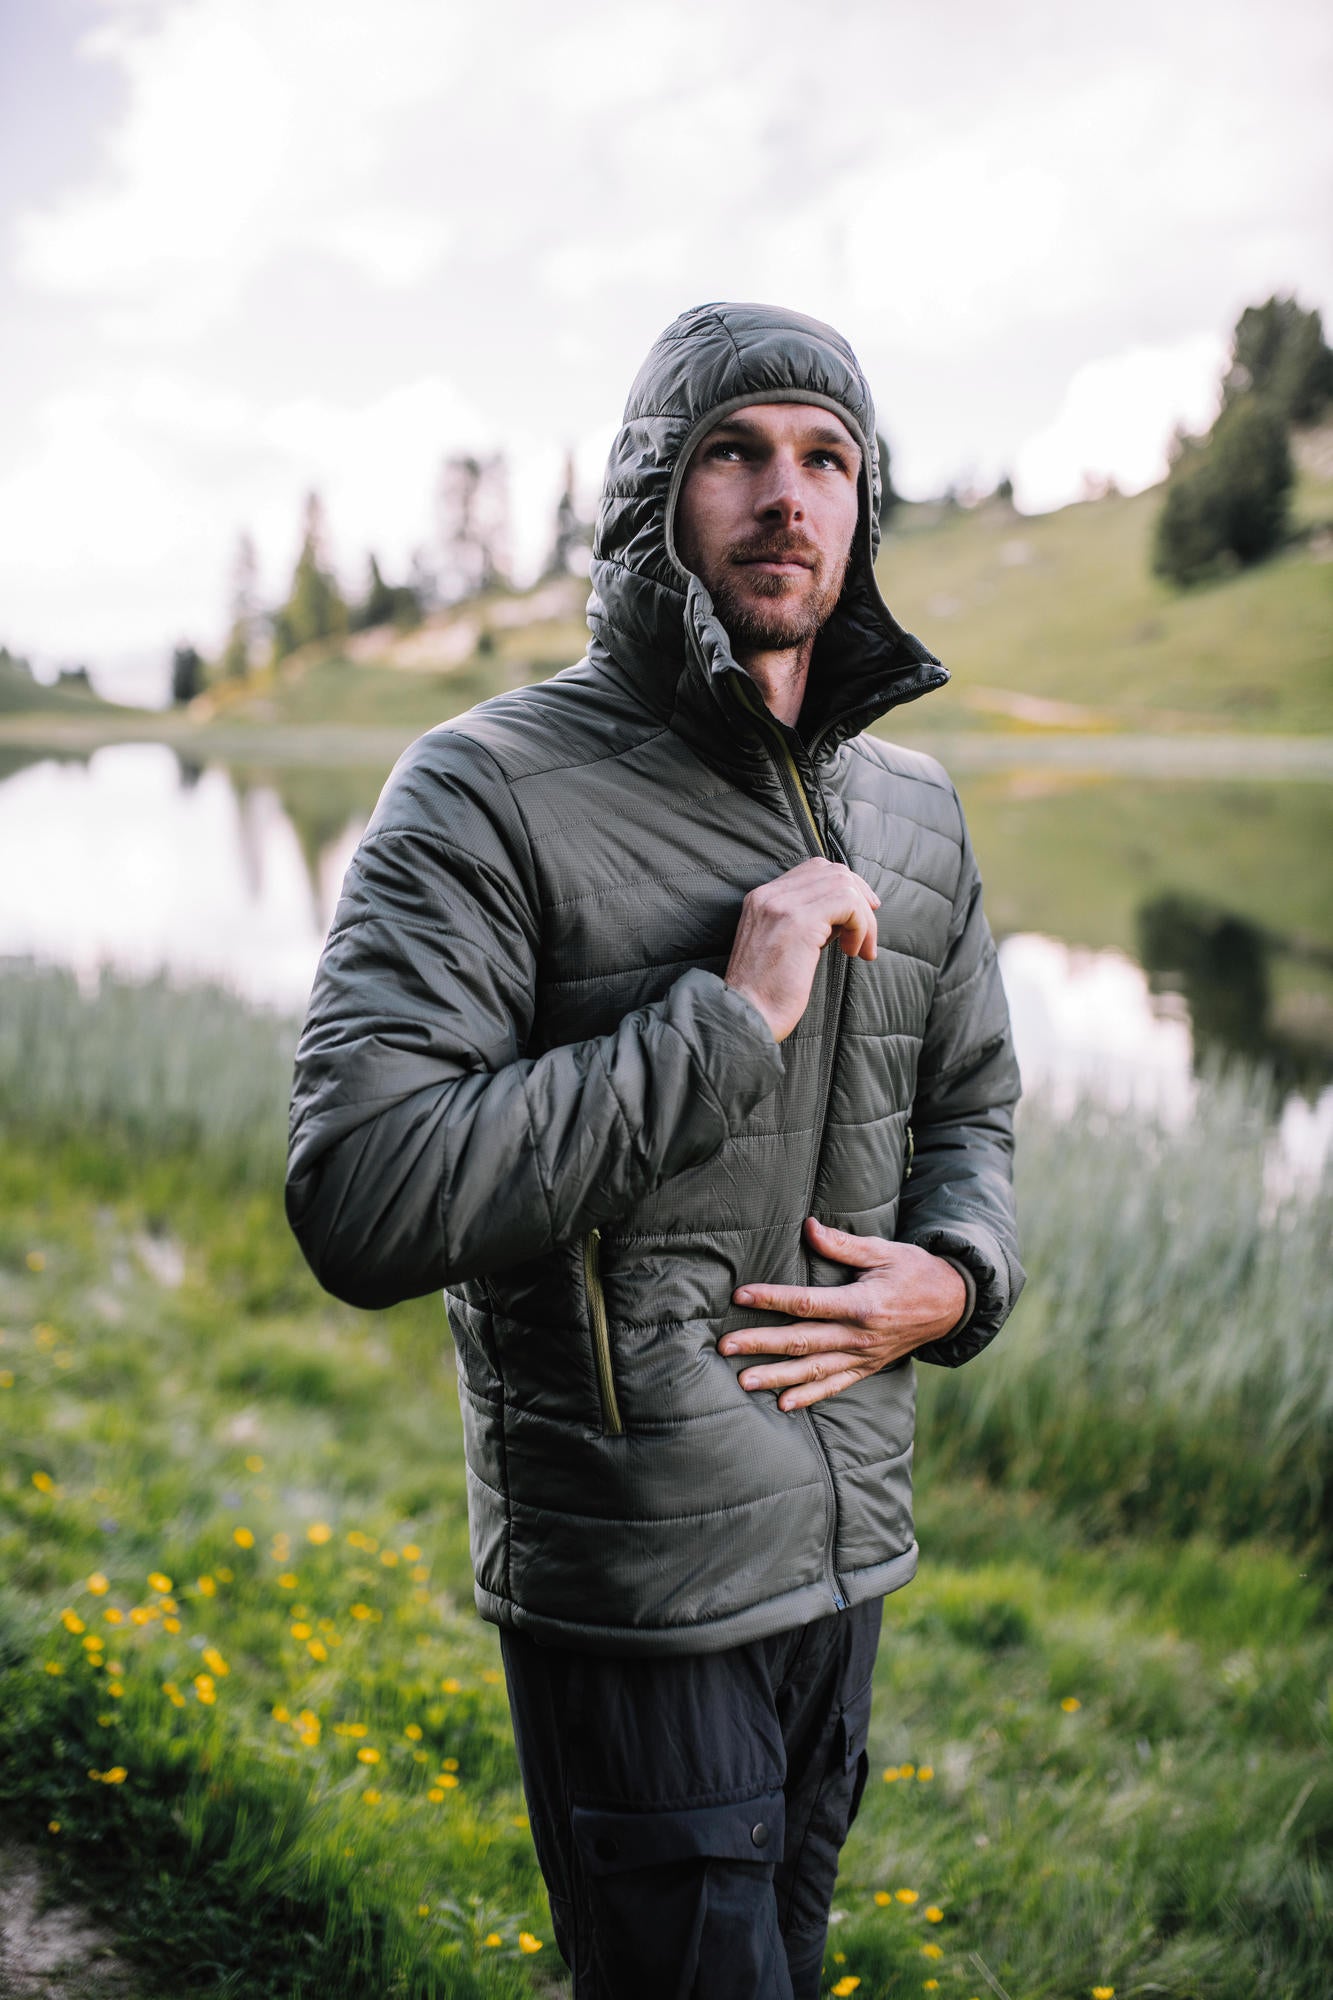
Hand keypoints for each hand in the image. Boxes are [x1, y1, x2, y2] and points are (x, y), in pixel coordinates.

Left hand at [718, 1217, 966, 1411]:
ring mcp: (863, 1357)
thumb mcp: (883, 1251)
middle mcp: (859, 1336)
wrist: (951, 1304)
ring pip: (813, 1370)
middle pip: (802, 1341)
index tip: (742, 1296)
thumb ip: (843, 1244)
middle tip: (726, 1346)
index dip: (772, 1299)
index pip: (807, 1303)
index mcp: (861, 1304)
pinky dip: (809, 1396)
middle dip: (761, 1344)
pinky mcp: (867, 1368)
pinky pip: (835, 1386)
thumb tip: (809, 1226)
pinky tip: (783, 1404)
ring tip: (744, 1381)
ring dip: (777, 1377)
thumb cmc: (914, 1271)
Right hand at [724, 858, 879, 1042]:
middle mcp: (768, 895)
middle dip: (861, 898)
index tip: (861, 914)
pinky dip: (861, 925)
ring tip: (859, 949)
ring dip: (863, 918)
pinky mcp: (799, 922)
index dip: (846, 886)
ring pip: (844, 885)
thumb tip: (847, 914)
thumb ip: (808, 922)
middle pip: (833, 871)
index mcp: (761, 899)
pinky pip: (848, 904)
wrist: (745, 1018)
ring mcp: (782, 905)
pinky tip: (852, 951)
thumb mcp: (784, 947)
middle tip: (867, 934)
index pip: (814, 869)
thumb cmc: (766, 994)